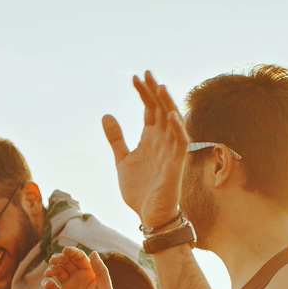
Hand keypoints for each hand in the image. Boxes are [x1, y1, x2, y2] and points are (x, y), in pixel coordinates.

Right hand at [42, 249, 119, 288]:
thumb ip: (101, 271)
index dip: (72, 252)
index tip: (66, 250)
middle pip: (66, 263)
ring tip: (49, 272)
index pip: (80, 258)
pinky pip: (50, 287)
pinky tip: (47, 284)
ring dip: (51, 269)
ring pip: (57, 273)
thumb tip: (94, 252)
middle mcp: (78, 280)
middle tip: (54, 260)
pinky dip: (46, 283)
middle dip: (59, 258)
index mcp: (90, 275)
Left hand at [103, 71, 190, 226]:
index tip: (134, 77)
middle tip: (145, 73)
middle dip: (154, 92)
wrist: (149, 215)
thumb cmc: (140, 189)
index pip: (150, 109)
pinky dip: (178, 129)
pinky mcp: (176, 165)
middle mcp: (163, 141)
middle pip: (161, 110)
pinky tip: (171, 115)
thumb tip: (106, 115)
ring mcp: (171, 151)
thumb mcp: (122, 160)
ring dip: (167, 104)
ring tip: (158, 87)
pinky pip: (181, 144)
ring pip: (172, 122)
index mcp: (151, 138)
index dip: (143, 93)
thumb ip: (116, 138)